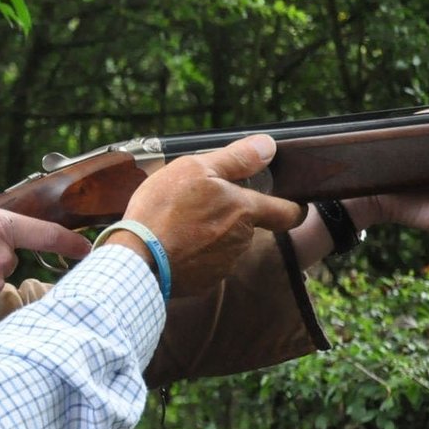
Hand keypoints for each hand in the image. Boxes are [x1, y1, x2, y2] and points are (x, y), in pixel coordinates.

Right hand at [120, 134, 304, 295]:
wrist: (136, 259)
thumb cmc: (163, 210)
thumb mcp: (195, 169)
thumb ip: (236, 159)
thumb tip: (267, 146)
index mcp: (244, 211)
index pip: (288, 212)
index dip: (292, 207)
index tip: (290, 205)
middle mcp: (241, 240)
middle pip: (246, 226)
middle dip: (228, 216)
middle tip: (196, 206)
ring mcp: (222, 265)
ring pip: (224, 245)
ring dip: (208, 235)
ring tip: (175, 226)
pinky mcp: (203, 282)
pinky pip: (204, 265)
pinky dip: (192, 255)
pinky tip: (169, 246)